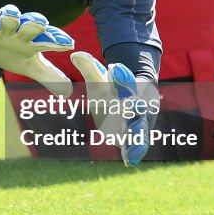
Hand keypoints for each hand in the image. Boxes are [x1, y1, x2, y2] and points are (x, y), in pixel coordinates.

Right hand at [0, 4, 74, 95]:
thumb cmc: (13, 52)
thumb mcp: (31, 67)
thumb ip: (49, 76)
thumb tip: (68, 91)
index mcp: (34, 41)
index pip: (48, 40)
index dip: (58, 41)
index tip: (69, 44)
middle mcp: (21, 31)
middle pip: (30, 25)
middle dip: (35, 23)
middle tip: (42, 23)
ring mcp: (4, 26)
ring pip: (9, 18)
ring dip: (11, 15)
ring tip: (12, 14)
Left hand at [70, 51, 153, 165]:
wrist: (132, 99)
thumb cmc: (111, 87)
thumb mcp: (99, 78)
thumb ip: (88, 67)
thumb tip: (75, 54)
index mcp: (130, 86)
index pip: (125, 80)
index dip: (120, 76)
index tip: (115, 68)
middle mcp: (137, 104)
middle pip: (136, 105)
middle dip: (133, 107)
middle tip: (130, 105)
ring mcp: (138, 122)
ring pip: (138, 129)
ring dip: (136, 136)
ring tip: (133, 143)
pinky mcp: (135, 137)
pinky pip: (136, 144)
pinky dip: (133, 151)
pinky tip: (129, 160)